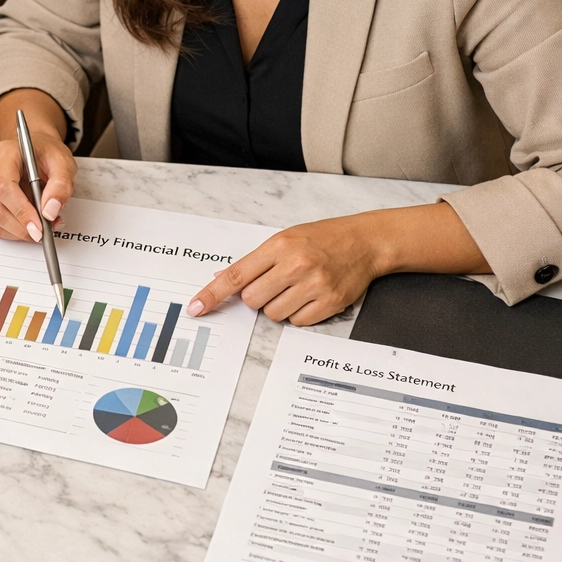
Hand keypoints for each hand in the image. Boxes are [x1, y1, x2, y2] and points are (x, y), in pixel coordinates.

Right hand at [0, 127, 76, 242]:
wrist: (34, 151)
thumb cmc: (45, 154)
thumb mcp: (63, 164)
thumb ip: (60, 186)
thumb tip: (50, 211)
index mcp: (4, 153)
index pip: (4, 187)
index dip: (21, 211)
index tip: (38, 226)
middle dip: (21, 227)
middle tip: (42, 232)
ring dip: (16, 232)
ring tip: (37, 226)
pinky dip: (9, 231)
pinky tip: (24, 224)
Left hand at [186, 203, 487, 325]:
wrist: (365, 242)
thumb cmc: (322, 238)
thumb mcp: (285, 239)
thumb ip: (256, 261)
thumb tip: (223, 280)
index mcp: (279, 246)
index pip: (236, 275)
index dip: (212, 294)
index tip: (196, 307)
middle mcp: (296, 265)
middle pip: (253, 300)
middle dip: (257, 298)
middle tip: (274, 284)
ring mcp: (314, 285)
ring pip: (274, 314)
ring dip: (278, 307)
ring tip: (295, 288)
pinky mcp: (331, 302)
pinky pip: (298, 323)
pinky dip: (298, 315)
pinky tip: (309, 297)